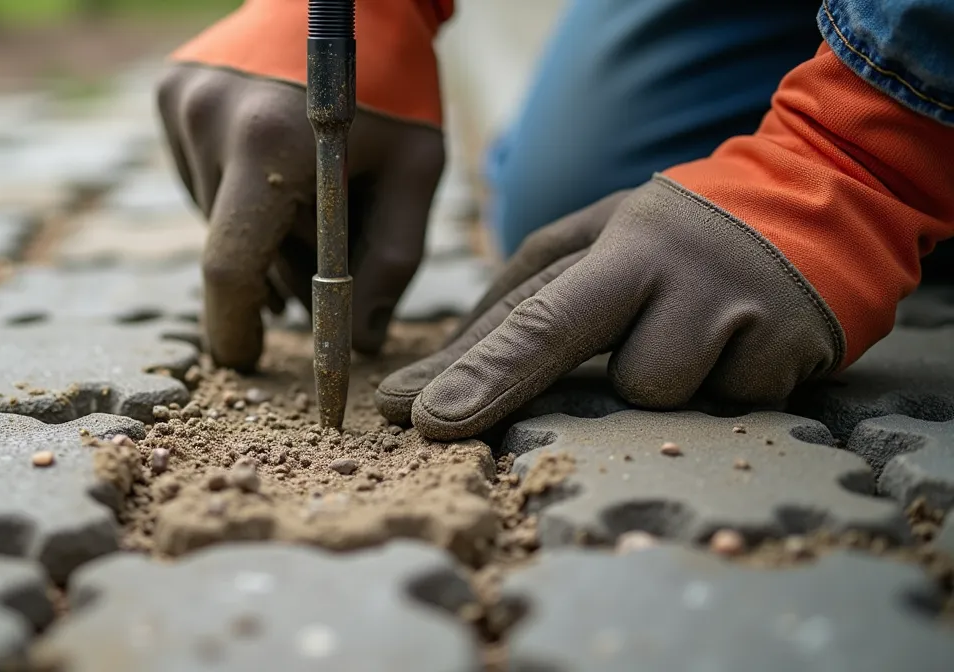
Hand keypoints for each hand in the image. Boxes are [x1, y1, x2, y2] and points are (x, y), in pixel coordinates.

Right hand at [156, 64, 444, 370]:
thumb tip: (361, 341)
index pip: (229, 265)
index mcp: (271, 141)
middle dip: (270, 270)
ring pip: (211, 212)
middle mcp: (212, 118)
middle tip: (314, 260)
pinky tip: (273, 164)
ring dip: (256, 227)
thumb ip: (393, 260)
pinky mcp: (171, 92)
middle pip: (227, 241)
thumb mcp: (417, 171)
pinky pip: (198, 175)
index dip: (233, 328)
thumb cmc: (396, 82)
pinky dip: (235, 189)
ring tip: (304, 201)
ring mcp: (183, 101)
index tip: (245, 362)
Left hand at [376, 176, 843, 439]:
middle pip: (567, 339)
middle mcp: (668, 268)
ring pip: (651, 391)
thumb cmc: (680, 238)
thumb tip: (443, 373)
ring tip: (692, 335)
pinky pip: (727, 404)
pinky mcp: (792, 347)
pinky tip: (743, 346)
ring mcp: (733, 308)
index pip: (532, 311)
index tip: (411, 409)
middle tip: (438, 424)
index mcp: (619, 241)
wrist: (826, 198)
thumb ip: (528, 297)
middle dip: (499, 385)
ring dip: (659, 380)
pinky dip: (726, 387)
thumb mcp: (601, 239)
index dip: (472, 367)